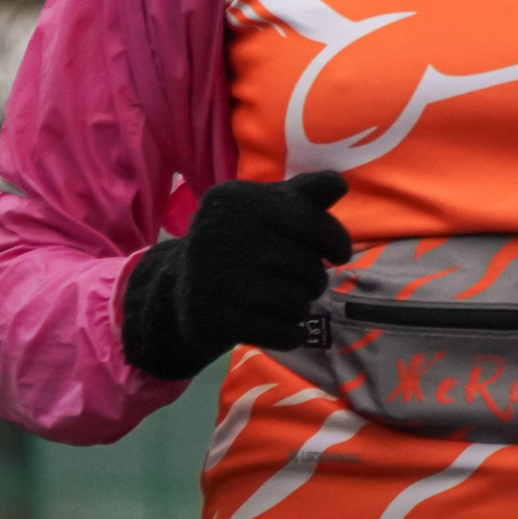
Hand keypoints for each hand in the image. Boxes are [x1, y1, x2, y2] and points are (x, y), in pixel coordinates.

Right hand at [119, 171, 351, 380]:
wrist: (176, 292)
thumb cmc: (236, 243)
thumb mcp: (263, 208)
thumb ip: (303, 194)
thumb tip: (339, 184)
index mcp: (237, 200)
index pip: (311, 221)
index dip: (336, 239)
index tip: (340, 254)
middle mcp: (225, 235)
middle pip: (307, 265)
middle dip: (313, 278)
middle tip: (297, 281)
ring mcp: (220, 279)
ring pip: (298, 301)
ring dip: (299, 306)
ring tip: (280, 301)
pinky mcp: (218, 319)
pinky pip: (284, 333)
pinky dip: (292, 334)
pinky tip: (284, 328)